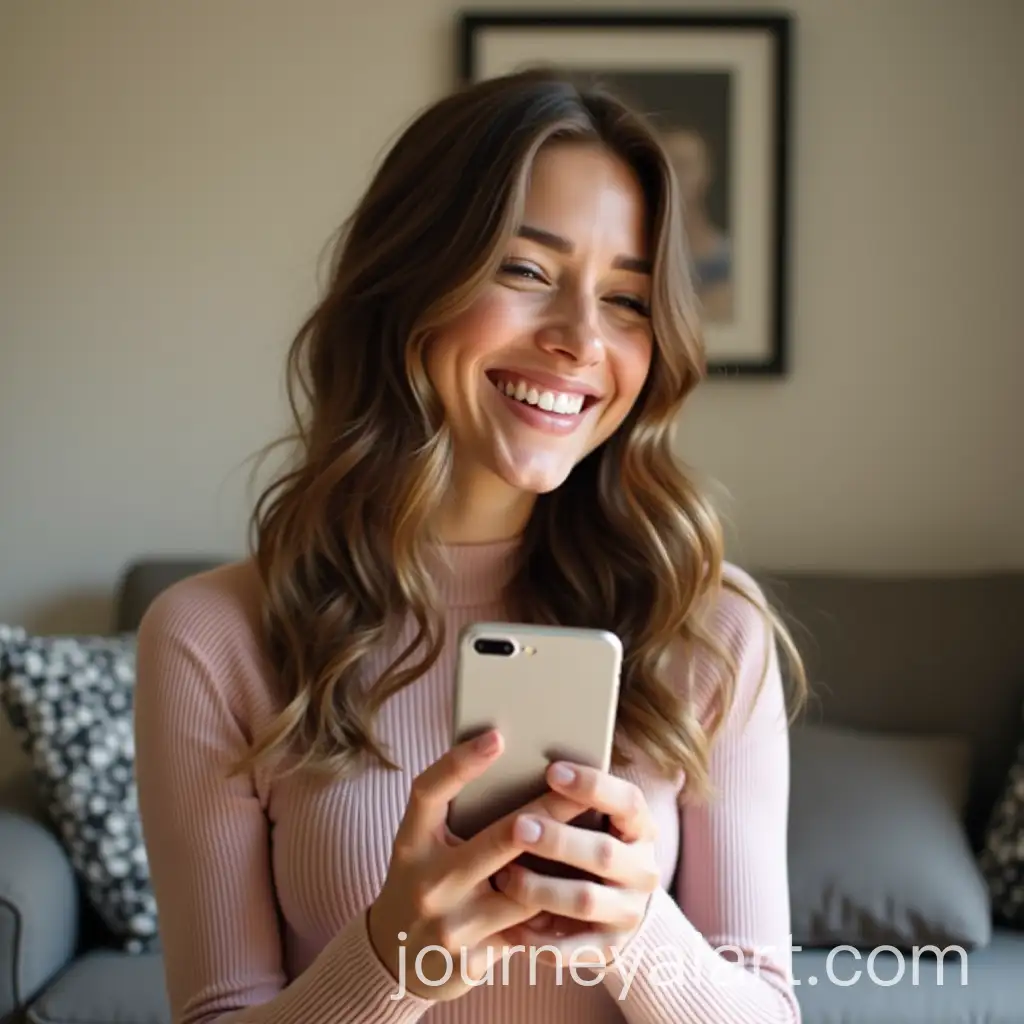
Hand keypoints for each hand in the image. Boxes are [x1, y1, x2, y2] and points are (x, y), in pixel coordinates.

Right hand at [367, 730, 586, 1000]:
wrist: (395, 957)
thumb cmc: (422, 879)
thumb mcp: (422, 845)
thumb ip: (453, 813)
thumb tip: (507, 759)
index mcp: (411, 842)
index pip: (429, 792)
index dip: (460, 762)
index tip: (497, 737)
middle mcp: (428, 881)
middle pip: (500, 837)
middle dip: (550, 811)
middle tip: (584, 788)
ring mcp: (450, 923)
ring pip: (525, 888)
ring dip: (560, 864)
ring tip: (599, 834)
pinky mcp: (473, 958)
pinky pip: (527, 928)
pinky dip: (553, 908)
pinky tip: (581, 888)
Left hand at [493, 762, 659, 968]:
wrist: (616, 909)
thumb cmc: (587, 843)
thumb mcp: (594, 818)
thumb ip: (570, 798)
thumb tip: (515, 756)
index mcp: (640, 829)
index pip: (628, 802)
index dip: (593, 786)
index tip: (552, 770)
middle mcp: (643, 870)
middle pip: (604, 855)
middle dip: (559, 840)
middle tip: (518, 827)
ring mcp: (627, 912)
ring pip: (584, 901)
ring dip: (540, 888)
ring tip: (503, 876)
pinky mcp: (608, 949)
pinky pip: (570, 948)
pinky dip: (537, 937)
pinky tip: (505, 924)